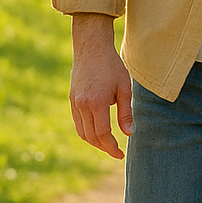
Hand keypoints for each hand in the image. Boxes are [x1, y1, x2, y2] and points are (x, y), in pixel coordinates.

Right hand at [69, 14, 132, 158]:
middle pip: (91, 136)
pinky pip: (78, 123)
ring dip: (95, 142)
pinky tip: (98, 132)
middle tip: (116, 152)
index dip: (112, 147)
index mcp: (96, 102)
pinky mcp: (72, 99)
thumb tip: (129, 133)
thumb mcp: (124, 88)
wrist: (91, 48)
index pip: (103, 133)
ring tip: (108, 145)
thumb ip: (126, 112)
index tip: (121, 154)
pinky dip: (87, 132)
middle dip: (104, 147)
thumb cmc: (112, 66)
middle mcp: (82, 105)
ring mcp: (74, 102)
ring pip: (82, 132)